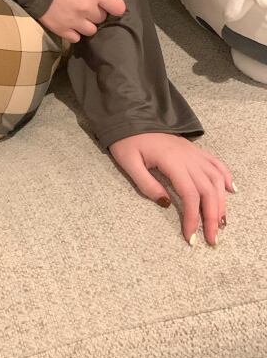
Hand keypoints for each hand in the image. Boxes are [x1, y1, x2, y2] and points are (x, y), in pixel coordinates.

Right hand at [39, 0, 126, 43]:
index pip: (118, 8)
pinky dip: (73, 32)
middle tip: (83, 5)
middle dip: (95, 12)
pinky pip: (75, 38)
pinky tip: (68, 23)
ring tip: (75, 16)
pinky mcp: (61, 29)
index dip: (113, 6)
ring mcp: (74, 21)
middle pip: (101, 19)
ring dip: (85, 24)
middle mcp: (88, 9)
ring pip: (91, 31)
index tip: (107, 5)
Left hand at [108, 132, 234, 245]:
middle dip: (211, 216)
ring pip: (216, 179)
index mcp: (172, 160)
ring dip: (221, 202)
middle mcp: (188, 157)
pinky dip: (226, 177)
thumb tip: (165, 204)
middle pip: (208, 190)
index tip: (190, 235)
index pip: (189, 194)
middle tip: (211, 238)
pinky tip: (231, 190)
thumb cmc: (126, 141)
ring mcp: (193, 152)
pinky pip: (216, 164)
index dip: (192, 216)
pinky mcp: (194, 150)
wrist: (130, 119)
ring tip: (221, 222)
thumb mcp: (128, 163)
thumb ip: (146, 184)